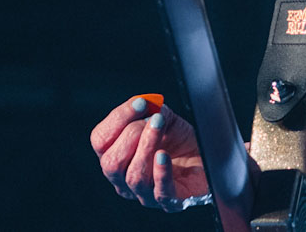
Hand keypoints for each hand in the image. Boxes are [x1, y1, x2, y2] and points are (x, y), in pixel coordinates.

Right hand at [91, 96, 209, 210]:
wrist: (206, 156)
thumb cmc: (180, 140)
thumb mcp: (164, 118)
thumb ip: (151, 110)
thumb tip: (144, 104)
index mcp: (116, 155)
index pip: (100, 141)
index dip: (117, 120)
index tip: (139, 103)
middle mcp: (124, 179)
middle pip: (111, 163)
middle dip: (130, 136)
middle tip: (153, 120)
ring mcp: (145, 194)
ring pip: (134, 177)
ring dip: (147, 147)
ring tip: (160, 128)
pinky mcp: (170, 202)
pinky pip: (160, 192)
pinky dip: (161, 172)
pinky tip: (164, 155)